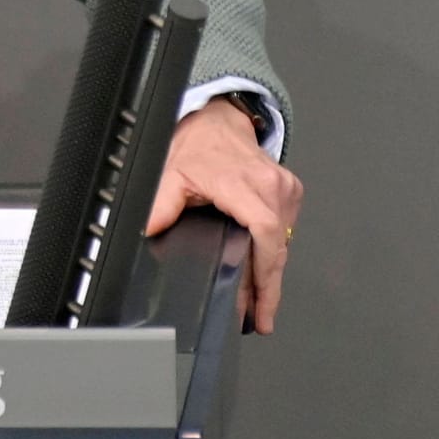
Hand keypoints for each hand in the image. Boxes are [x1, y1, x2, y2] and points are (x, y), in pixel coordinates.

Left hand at [146, 97, 303, 334]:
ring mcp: (284, 188)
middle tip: (260, 318)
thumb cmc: (199, 144)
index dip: (265, 274)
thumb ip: (161, 206)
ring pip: (282, 241)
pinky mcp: (291, 190)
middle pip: (275, 248)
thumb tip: (147, 231)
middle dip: (268, 288)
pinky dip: (273, 249)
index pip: (263, 233)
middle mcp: (269, 185)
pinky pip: (284, 228)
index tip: (262, 304)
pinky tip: (263, 268)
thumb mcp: (171, 173)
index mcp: (241, 183)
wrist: (218, 120)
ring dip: (270, 270)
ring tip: (260, 301)